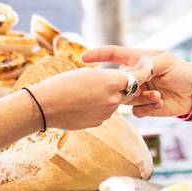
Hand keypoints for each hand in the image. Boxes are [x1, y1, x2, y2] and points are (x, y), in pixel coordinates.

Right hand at [28, 65, 149, 129]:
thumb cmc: (62, 84)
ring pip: (116, 102)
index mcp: (112, 82)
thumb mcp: (87, 73)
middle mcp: (114, 99)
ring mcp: (107, 113)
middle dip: (127, 85)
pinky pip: (105, 112)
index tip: (147, 68)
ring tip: (90, 91)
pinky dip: (100, 106)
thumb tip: (114, 78)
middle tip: (122, 78)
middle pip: (130, 91)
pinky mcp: (99, 122)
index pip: (138, 76)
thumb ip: (106, 75)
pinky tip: (84, 103)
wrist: (44, 107)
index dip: (143, 72)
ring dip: (110, 96)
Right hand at [81, 46, 191, 117]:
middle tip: (141, 86)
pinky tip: (159, 104)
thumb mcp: (165, 62)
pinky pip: (135, 111)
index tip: (84, 58)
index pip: (114, 54)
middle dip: (123, 84)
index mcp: (138, 60)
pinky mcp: (145, 107)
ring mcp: (139, 92)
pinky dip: (145, 109)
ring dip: (138, 98)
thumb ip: (147, 65)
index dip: (99, 55)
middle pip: (117, 80)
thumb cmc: (183, 72)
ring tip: (157, 95)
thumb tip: (130, 72)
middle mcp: (135, 76)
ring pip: (125, 98)